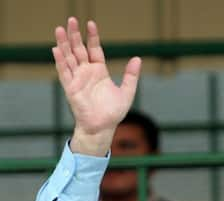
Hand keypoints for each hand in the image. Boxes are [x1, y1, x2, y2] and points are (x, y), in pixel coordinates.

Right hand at [52, 17, 140, 155]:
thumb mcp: (126, 93)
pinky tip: (56, 49)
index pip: (94, 49)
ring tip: (60, 29)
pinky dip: (60, 61)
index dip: (92, 37)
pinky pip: (64, 72)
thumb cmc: (113, 113)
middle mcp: (87, 73)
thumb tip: (137, 58)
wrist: (102, 128)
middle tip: (72, 19)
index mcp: (99, 72)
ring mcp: (77, 80)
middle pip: (79, 50)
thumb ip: (131, 76)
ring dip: (64, 44)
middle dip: (75, 35)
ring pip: (69, 58)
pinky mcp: (71, 88)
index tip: (90, 24)